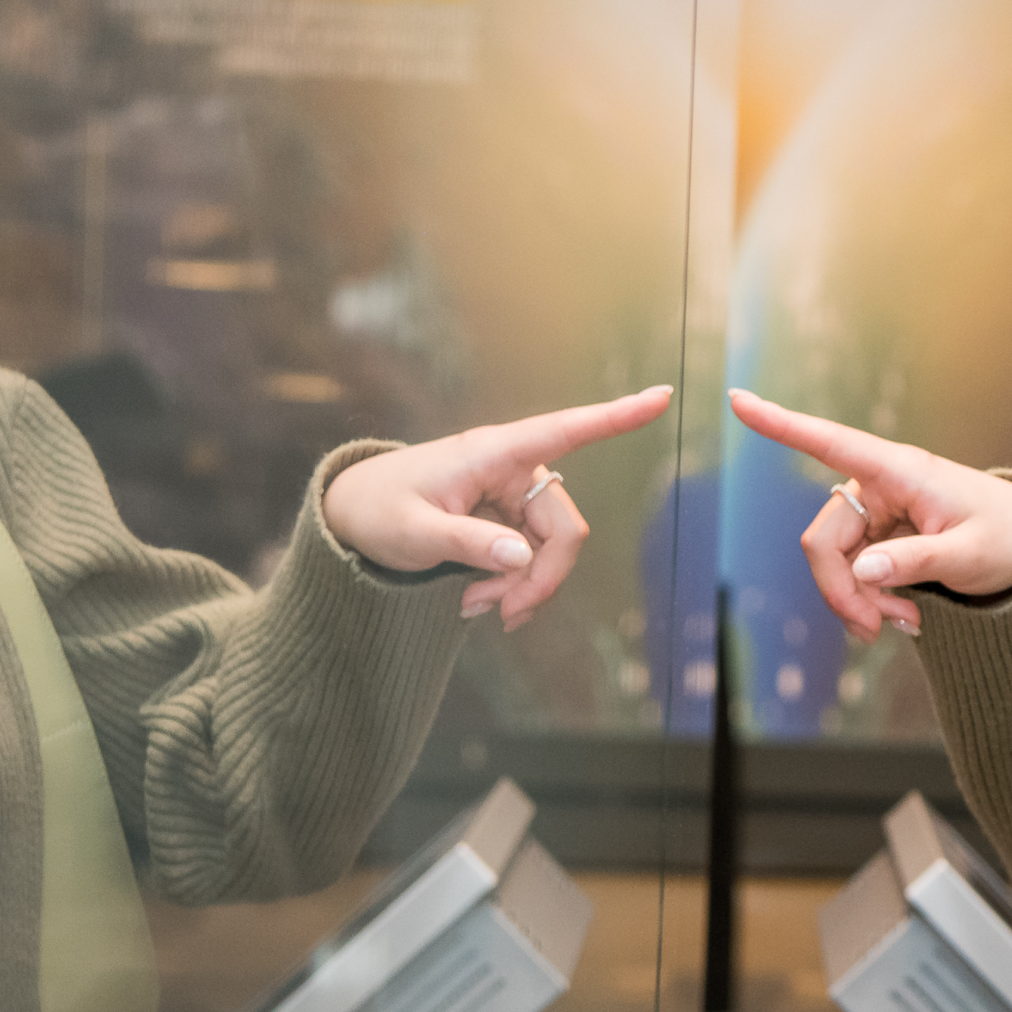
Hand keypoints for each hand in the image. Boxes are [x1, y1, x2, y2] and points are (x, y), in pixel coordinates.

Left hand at [322, 387, 674, 631]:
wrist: (350, 516)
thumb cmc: (377, 510)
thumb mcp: (414, 532)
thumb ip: (468, 543)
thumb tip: (521, 556)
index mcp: (494, 453)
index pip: (566, 430)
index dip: (617, 416)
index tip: (661, 395)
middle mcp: (513, 469)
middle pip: (564, 527)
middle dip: (541, 577)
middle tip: (504, 616)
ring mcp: (513, 496)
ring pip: (552, 550)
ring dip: (523, 587)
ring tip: (475, 607)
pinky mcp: (507, 519)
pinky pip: (534, 557)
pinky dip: (515, 586)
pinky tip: (483, 602)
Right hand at [727, 389, 1011, 643]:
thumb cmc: (1006, 539)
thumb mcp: (970, 556)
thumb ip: (917, 562)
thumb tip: (862, 570)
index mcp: (900, 470)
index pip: (829, 441)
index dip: (780, 423)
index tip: (737, 399)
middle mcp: (879, 485)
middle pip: (824, 540)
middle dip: (842, 591)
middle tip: (877, 630)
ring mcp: (877, 510)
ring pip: (834, 562)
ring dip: (858, 601)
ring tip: (905, 622)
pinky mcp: (880, 535)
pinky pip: (851, 571)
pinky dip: (868, 600)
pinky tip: (900, 616)